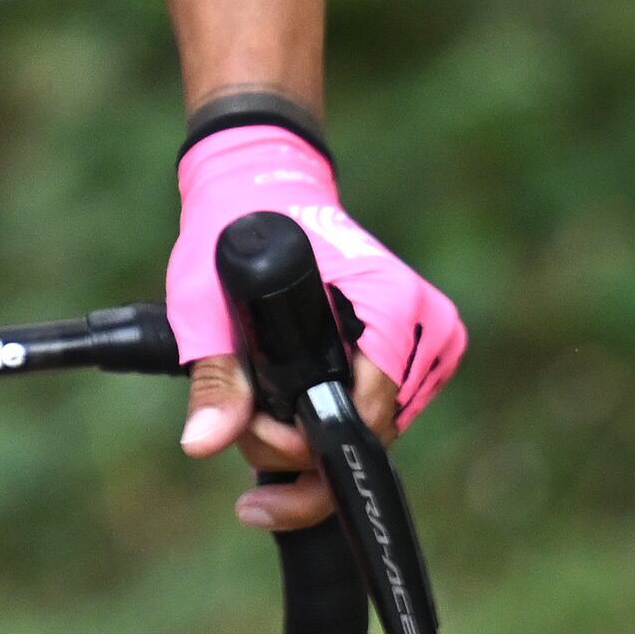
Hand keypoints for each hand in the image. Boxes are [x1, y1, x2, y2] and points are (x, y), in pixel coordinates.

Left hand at [165, 119, 464, 534]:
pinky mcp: (423, 350)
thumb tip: (203, 442)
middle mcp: (426, 322)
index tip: (255, 428)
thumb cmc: (235, 232)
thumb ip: (215, 376)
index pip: (366, 415)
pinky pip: (379, 410)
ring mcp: (431, 338)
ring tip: (261, 406)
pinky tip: (293, 400)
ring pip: (376, 429)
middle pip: (372, 430)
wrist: (262, 187)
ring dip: (314, 434)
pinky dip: (332, 415)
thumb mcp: (207, 304)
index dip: (306, 441)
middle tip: (245, 418)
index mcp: (392, 303)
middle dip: (301, 445)